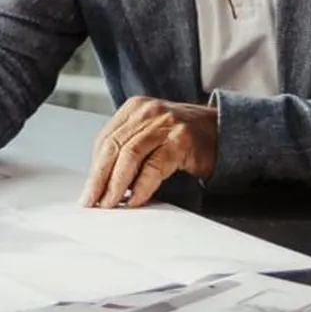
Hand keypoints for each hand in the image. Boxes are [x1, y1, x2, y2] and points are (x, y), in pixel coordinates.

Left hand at [79, 97, 217, 209]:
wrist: (221, 130)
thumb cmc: (183, 136)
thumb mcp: (151, 133)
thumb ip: (128, 148)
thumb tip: (101, 181)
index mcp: (135, 108)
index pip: (105, 139)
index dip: (94, 167)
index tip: (88, 189)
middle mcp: (148, 112)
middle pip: (113, 147)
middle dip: (98, 178)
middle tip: (91, 200)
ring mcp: (165, 124)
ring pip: (129, 156)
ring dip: (116, 184)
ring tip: (109, 203)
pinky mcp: (180, 140)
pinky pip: (154, 167)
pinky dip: (142, 186)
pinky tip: (136, 200)